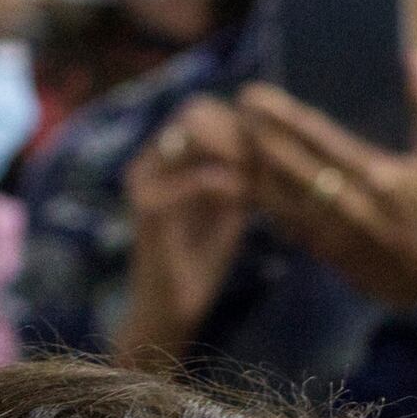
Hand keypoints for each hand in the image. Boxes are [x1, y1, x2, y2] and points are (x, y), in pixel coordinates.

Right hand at [117, 93, 254, 358]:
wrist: (173, 308)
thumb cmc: (201, 258)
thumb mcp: (227, 205)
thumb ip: (240, 171)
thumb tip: (273, 140)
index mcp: (162, 156)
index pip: (201, 109)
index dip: (239, 119)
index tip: (272, 145)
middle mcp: (148, 160)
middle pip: (195, 110)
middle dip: (238, 128)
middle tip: (268, 156)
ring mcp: (144, 181)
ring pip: (192, 134)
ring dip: (235, 149)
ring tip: (260, 174)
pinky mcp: (149, 210)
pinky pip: (196, 179)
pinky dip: (229, 183)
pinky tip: (247, 198)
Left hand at [232, 61, 416, 308]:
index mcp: (375, 174)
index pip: (317, 137)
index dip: (280, 115)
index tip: (253, 96)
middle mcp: (347, 202)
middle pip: (285, 164)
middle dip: (252, 137)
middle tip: (228, 114)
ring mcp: (331, 230)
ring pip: (276, 196)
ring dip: (248, 170)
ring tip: (223, 148)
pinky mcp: (325, 252)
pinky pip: (283, 224)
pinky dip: (261, 204)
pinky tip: (242, 187)